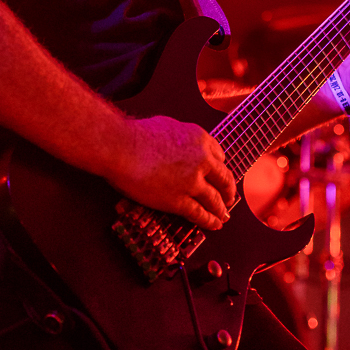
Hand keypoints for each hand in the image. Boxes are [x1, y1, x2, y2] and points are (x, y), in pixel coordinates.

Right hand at [108, 115, 235, 231]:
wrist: (120, 147)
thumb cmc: (136, 134)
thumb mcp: (168, 125)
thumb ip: (182, 138)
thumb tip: (184, 146)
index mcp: (200, 139)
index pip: (220, 156)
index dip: (219, 168)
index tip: (218, 175)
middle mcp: (202, 160)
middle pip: (224, 179)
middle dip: (228, 190)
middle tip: (229, 197)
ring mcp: (192, 182)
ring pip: (215, 200)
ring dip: (221, 210)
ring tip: (223, 216)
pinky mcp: (179, 200)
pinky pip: (199, 213)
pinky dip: (209, 221)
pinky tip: (213, 224)